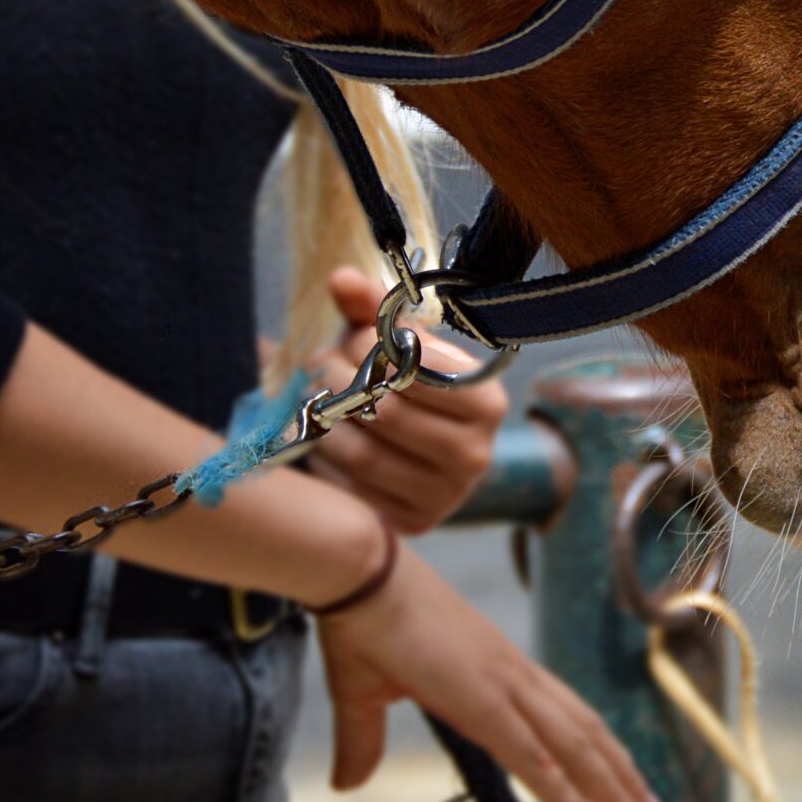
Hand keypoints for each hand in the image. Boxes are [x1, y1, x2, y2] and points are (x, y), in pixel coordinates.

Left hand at [301, 266, 510, 533]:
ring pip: (365, 453)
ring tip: (314, 399)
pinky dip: (329, 462)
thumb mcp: (400, 344)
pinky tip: (324, 439)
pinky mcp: (414, 523)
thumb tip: (340, 278)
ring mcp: (448, 495)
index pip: (417, 369)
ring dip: (326, 423)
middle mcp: (477, 453)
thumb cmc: (411, 386)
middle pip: (387, 413)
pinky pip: (355, 491)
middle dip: (339, 382)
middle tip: (316, 364)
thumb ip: (371, 309)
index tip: (345, 336)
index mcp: (487, 401)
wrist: (422, 454)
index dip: (369, 347)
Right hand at [315, 542, 663, 801]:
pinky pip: (522, 743)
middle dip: (618, 777)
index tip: (624, 786)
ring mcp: (499, 681)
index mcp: (496, 673)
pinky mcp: (474, 692)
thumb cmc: (362, 621)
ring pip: (568, 743)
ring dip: (606, 784)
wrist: (355, 568)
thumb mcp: (364, 694)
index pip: (562, 721)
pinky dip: (555, 778)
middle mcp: (511, 676)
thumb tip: (347, 785)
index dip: (596, 755)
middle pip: (581, 733)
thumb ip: (363, 742)